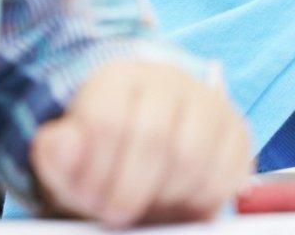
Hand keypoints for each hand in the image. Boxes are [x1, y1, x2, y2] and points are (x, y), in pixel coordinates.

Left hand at [30, 60, 250, 226]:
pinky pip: (229, 169)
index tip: (90, 200)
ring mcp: (209, 102)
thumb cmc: (103, 157)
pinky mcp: (237, 128)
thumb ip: (57, 155)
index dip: (97, 172)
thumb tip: (60, 143)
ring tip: (149, 206)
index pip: (108, 121)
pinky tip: (181, 201)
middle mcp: (169, 80)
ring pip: (194, 155)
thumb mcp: (68, 161)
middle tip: (118, 214)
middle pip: (154, 137)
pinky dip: (204, 198)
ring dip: (166, 196)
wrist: (145, 150)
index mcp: (118, 79)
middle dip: (131, 190)